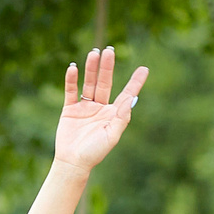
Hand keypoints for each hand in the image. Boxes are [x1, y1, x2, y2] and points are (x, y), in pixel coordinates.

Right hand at [51, 46, 149, 173]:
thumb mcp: (112, 136)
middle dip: (107, 67)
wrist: (73, 162)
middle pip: (105, 83)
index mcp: (113, 114)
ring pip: (89, 83)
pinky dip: (71, 80)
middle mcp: (101, 108)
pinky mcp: (70, 109)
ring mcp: (85, 107)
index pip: (126, 94)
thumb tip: (130, 99)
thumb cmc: (95, 153)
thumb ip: (121, 117)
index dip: (135, 82)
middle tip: (109, 50)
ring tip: (93, 53)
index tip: (144, 69)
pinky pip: (71, 91)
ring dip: (91, 69)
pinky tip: (73, 68)